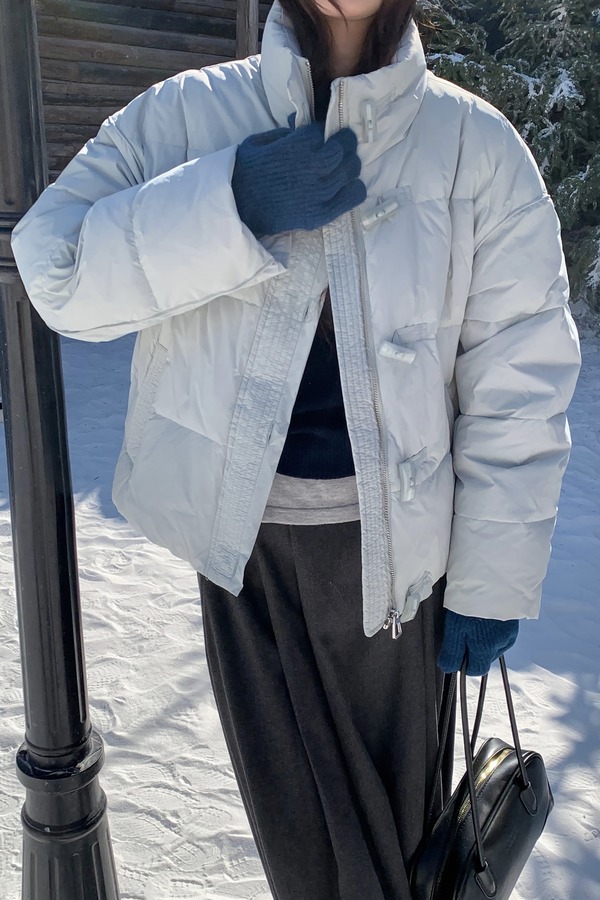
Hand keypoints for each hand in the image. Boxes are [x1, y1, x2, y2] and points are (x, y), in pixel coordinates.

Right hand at [231, 122, 366, 236]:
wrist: (237, 207)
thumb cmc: (245, 171)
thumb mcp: (260, 141)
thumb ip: (285, 132)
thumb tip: (300, 121)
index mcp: (298, 145)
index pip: (323, 131)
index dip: (323, 132)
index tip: (320, 136)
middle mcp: (314, 166)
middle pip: (344, 149)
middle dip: (342, 144)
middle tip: (339, 147)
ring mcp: (320, 192)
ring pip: (351, 171)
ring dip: (349, 165)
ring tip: (342, 166)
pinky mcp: (322, 213)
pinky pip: (352, 197)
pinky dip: (354, 189)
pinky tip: (347, 186)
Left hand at [437, 609, 518, 675]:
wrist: (491, 576)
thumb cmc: (470, 602)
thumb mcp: (454, 629)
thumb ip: (452, 653)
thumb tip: (447, 669)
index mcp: (487, 649)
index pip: (476, 670)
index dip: (463, 662)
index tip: (456, 648)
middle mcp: (503, 644)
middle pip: (484, 657)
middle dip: (473, 648)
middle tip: (463, 628)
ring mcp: (511, 631)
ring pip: (493, 644)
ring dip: (483, 637)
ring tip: (474, 618)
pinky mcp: (514, 620)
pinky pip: (501, 632)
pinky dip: (491, 628)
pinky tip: (484, 614)